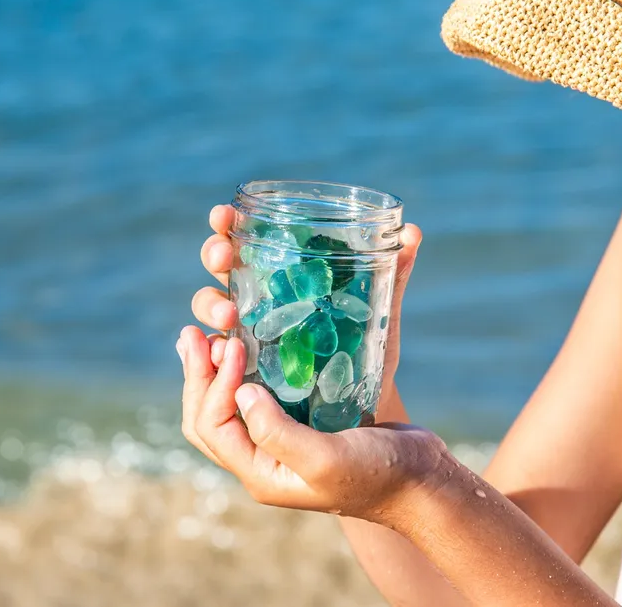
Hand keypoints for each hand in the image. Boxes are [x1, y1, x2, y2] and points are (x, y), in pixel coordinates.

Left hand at [177, 326, 449, 527]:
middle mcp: (262, 458)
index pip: (212, 424)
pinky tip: (251, 342)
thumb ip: (277, 431)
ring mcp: (279, 440)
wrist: (420, 480)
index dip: (213, 383)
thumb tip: (239, 393)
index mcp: (259, 473)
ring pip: (229, 404)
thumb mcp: (324, 458)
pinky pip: (259, 394)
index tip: (231, 345)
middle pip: (207, 416)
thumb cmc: (377, 475)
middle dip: (197, 374)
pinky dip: (247, 368)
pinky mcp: (301, 421)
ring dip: (215, 370)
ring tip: (210, 334)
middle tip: (192, 333)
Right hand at [191, 205, 423, 416]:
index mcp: (280, 273)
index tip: (223, 213)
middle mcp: (255, 297)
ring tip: (229, 316)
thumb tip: (413, 231)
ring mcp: (244, 332)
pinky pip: (214, 357)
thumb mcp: (378, 313)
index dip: (226, 224)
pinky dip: (208, 353)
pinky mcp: (242, 370)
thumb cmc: (365, 350)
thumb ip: (393, 274)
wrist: (363, 408)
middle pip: (220, 266)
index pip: (244, 238)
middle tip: (224, 257)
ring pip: (210, 307)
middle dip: (215, 254)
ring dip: (210, 305)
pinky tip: (217, 354)